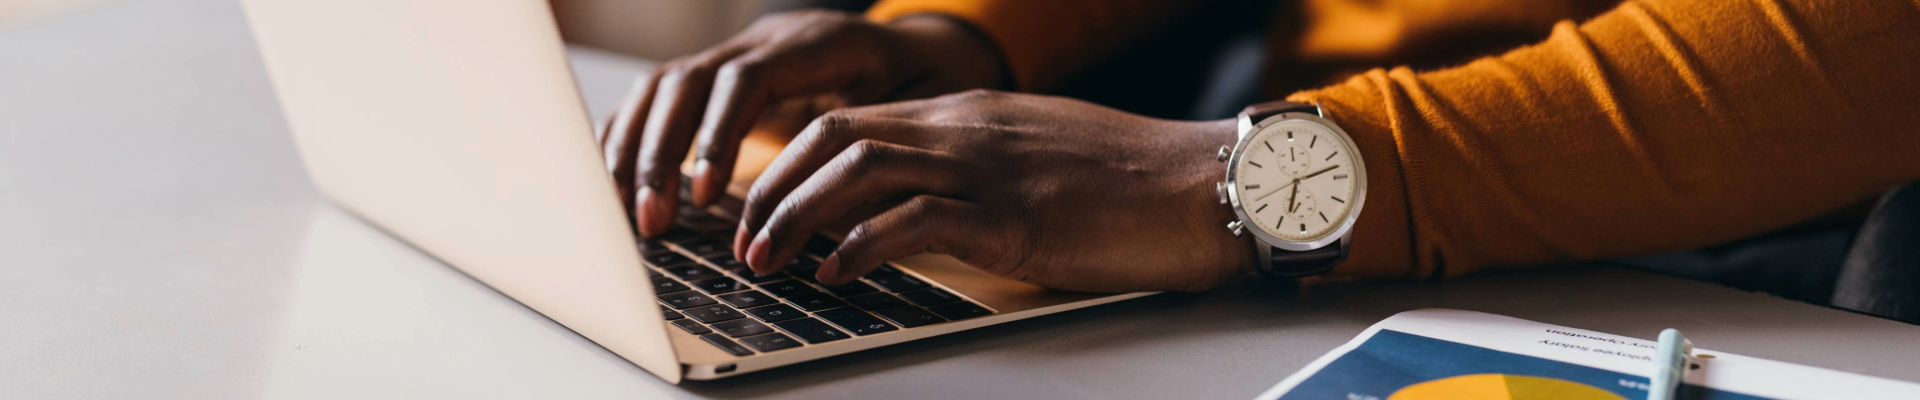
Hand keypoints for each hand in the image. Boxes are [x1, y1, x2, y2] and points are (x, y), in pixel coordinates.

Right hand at [599, 11, 1005, 235]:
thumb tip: (848, 194)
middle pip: (686, 81)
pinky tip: (618, 186)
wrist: (915, 48)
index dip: (717, 137)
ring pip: (661, 88)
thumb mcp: (919, 101)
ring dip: (635, 150)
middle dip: (660, 153)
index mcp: (814, 44)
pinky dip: (631, 138)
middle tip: (652, 221)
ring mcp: (734, 54)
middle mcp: (763, 40)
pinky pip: (658, 99)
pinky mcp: (718, 78)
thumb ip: (885, 136)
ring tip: (629, 215)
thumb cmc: (921, 81)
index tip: (702, 197)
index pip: (745, 81)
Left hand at [734, 90, 1255, 291]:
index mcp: (966, 114)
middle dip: (772, 188)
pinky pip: (912, 221)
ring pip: (858, 171)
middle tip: (741, 238)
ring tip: (766, 260)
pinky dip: (858, 247)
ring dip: (796, 218)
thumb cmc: (1127, 182)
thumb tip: (917, 202)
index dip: (788, 163)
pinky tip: (834, 275)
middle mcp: (964, 130)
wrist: (1201, 185)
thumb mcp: (1033, 157)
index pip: (850, 122)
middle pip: (834, 138)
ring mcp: (985, 168)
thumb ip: (973, 167)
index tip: (755, 205)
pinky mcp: (1011, 215)